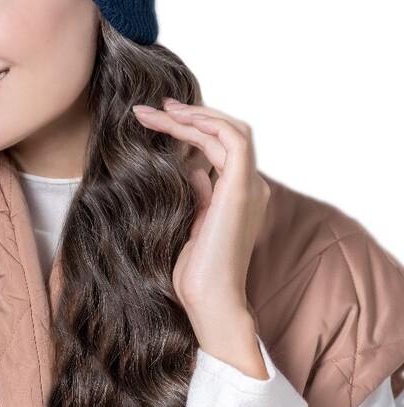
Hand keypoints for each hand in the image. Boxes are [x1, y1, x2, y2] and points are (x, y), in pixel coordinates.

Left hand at [132, 97, 269, 328]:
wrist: (209, 299)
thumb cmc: (197, 272)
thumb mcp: (192, 224)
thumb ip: (199, 195)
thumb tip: (192, 170)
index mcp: (240, 195)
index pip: (221, 146)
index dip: (193, 128)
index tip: (159, 119)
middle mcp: (251, 187)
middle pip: (227, 132)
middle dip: (191, 115)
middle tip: (155, 107)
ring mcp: (249, 187)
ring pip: (230, 130)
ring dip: (193, 115)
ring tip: (158, 110)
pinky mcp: (240, 190)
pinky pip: (232, 141)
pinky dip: (208, 124)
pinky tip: (179, 121)